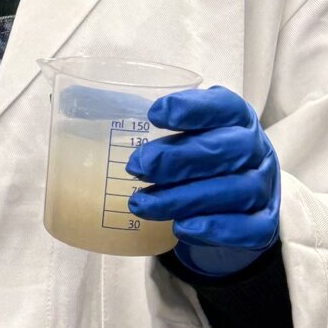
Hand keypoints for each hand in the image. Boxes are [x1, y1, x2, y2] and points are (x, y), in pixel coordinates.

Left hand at [126, 85, 279, 277]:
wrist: (234, 205)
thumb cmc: (196, 160)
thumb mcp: (178, 133)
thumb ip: (137, 116)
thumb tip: (65, 99)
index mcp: (235, 118)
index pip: (223, 106)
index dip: (192, 108)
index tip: (154, 114)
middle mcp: (256, 150)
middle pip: (226, 150)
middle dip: (178, 158)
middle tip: (136, 166)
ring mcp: (262, 188)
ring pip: (232, 190)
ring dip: (183, 197)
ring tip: (142, 203)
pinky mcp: (263, 224)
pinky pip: (247, 228)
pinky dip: (214, 227)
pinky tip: (181, 227)